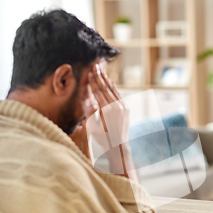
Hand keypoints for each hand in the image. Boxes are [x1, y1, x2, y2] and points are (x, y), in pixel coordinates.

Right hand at [85, 64, 137, 180]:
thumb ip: (90, 112)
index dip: (93, 80)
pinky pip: (118, 95)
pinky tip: (110, 82)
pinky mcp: (126, 109)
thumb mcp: (92, 127)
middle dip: (100, 76)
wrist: (118, 146)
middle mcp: (116, 106)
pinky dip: (114, 88)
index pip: (98, 91)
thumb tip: (87, 99)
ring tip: (101, 71)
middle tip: (95, 65)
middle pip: (105, 88)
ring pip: (113, 90)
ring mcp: (122, 107)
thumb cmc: (102, 138)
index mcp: (106, 110)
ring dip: (107, 80)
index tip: (90, 71)